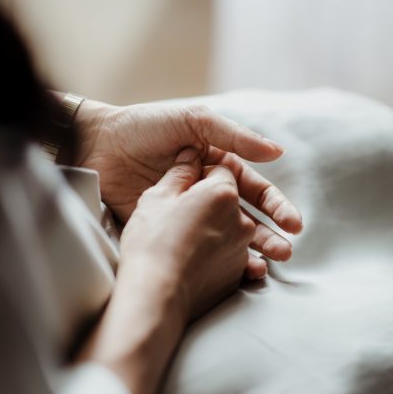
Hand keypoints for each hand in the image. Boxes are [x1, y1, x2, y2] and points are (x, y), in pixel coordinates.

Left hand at [75, 100, 302, 259]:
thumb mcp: (193, 122)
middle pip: (246, 216)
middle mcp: (208, 190)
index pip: (254, 188)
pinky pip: (197, 246)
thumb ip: (233, 137)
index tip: (293, 224)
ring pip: (226, 235)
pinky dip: (217, 259)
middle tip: (285, 253)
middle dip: (269, 234)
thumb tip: (277, 152)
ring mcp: (189, 212)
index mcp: (218, 165)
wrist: (100, 145)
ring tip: (267, 266)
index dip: (275, 205)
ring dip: (249, 251)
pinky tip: (233, 270)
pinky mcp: (169, 228)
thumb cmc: (146, 127)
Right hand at [78, 150, 272, 393]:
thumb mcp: (157, 197)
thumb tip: (191, 158)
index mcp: (223, 193)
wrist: (155, 294)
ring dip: (220, 231)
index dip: (201, 175)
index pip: (220, 171)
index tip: (186, 185)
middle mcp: (240, 220)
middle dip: (213, 204)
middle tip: (187, 213)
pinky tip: (198, 261)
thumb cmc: (152, 241)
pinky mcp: (237, 276)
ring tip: (193, 241)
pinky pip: (232, 257)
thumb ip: (179, 173)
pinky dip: (220, 256)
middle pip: (230, 201)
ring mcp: (241, 250)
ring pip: (234, 229)